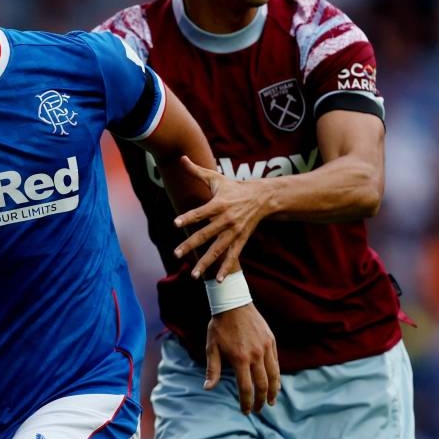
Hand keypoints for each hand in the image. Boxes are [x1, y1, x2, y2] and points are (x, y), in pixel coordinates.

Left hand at [172, 156, 264, 279]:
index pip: (200, 212)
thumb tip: (181, 157)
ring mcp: (234, 232)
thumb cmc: (234, 187)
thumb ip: (196, 170)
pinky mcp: (241, 240)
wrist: (262, 197)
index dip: (188, 218)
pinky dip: (226, 269)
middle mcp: (226, 219)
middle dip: (191, 244)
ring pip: (218, 250)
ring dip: (206, 262)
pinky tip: (218, 281)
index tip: (175, 224)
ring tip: (194, 275)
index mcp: (218, 204)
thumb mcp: (215, 178)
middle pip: (205, 234)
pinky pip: (233, 256)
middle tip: (176, 254)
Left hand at [204, 304, 278, 413]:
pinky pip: (276, 363)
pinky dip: (276, 376)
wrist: (233, 304)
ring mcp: (265, 348)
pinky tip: (274, 383)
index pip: (246, 388)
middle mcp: (255, 355)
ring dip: (273, 392)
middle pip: (262, 385)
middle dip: (260, 401)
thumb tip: (208, 388)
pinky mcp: (271, 341)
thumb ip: (212, 369)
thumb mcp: (212, 347)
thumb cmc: (219, 326)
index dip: (246, 402)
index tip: (245, 411)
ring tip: (270, 401)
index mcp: (240, 358)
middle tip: (257, 409)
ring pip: (274, 376)